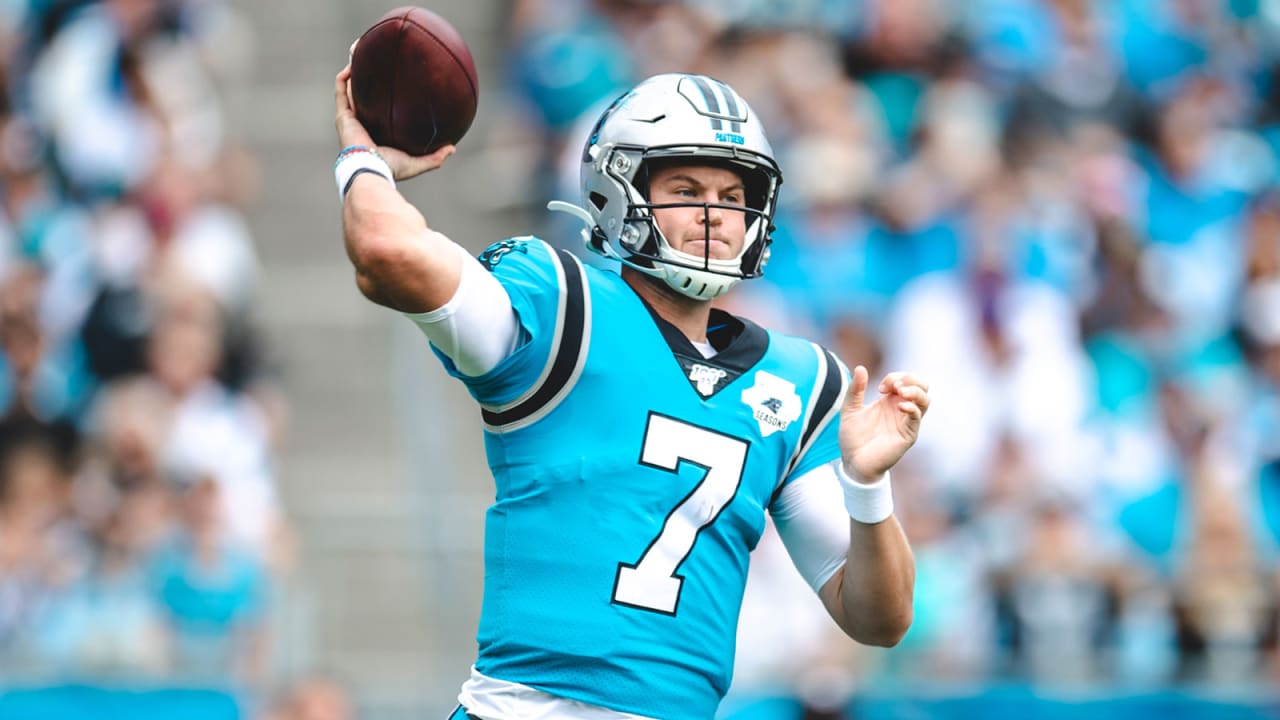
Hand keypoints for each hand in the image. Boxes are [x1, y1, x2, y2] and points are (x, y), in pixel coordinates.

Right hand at [334, 64, 455, 180]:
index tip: (391, 85)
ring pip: (348, 89)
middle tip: (376, 64)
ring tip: (359, 54)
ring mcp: (349, 119)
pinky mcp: (342, 115)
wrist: (372, 170)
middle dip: (365, 79)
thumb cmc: (391, 169)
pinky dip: (345, 77)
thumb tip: (452, 148)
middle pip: (361, 96)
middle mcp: (360, 124)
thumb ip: (435, 157)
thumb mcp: (417, 162)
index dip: (380, 99)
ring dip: (352, 71)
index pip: (376, 112)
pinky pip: (341, 90)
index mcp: (374, 133)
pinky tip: (353, 63)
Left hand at [839, 366, 929, 481]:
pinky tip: (899, 406)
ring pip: (925, 400)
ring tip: (900, 391)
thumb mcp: (850, 409)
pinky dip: (912, 408)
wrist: (853, 462)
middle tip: (893, 386)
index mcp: (890, 401)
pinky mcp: (908, 435)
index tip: (880, 387)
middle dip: (910, 379)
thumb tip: (860, 367)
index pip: (905, 380)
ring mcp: (906, 422)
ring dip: (915, 391)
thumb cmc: (853, 438)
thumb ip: (855, 390)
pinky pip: (917, 418)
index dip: (895, 377)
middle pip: (922, 386)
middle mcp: (901, 410)